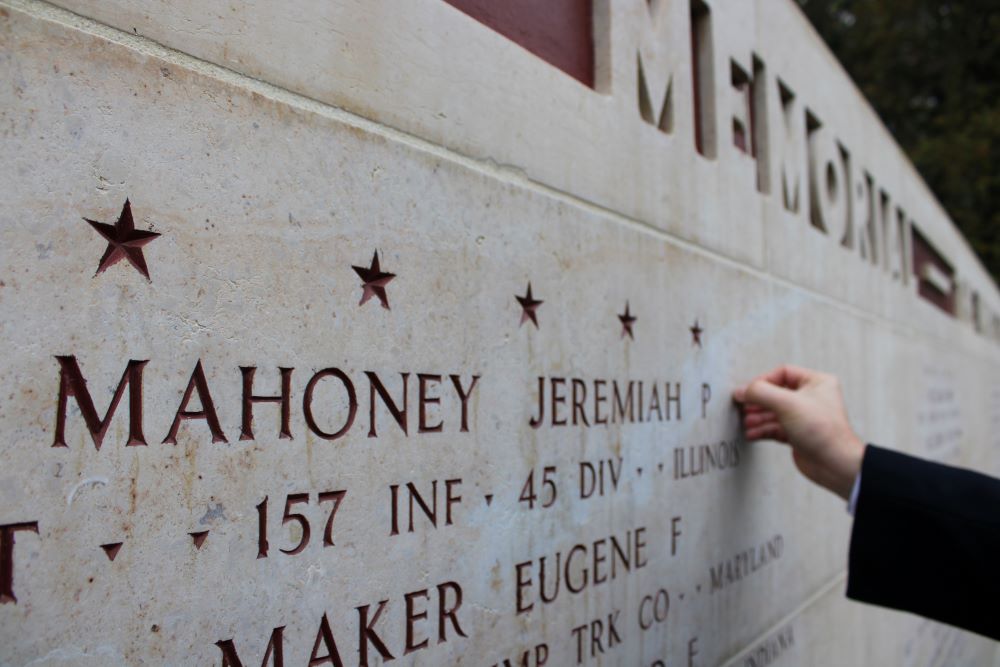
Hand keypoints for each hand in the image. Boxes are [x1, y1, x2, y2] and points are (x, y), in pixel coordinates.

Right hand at [733, 365, 865, 499]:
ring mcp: (804, 417)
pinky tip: (752, 434)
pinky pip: (775, 428)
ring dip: (758, 417)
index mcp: (816, 382)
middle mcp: (811, 398)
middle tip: (743, 406)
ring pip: (774, 412)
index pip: (782, 373)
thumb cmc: (822, 430)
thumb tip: (741, 391)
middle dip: (758, 402)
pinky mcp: (798, 434)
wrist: (834, 464)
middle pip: (775, 393)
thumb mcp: (787, 403)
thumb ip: (760, 393)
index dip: (763, 381)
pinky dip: (762, 430)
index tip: (748, 392)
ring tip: (746, 422)